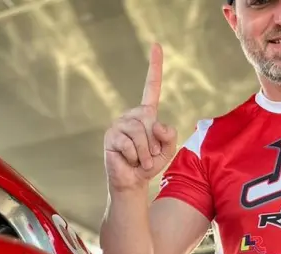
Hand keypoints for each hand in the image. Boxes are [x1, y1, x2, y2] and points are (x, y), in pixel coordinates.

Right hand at [104, 43, 177, 192]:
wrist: (133, 181)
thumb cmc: (150, 164)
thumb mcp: (168, 148)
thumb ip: (169, 134)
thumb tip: (154, 124)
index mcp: (146, 114)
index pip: (151, 87)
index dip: (155, 66)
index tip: (156, 45)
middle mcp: (132, 115)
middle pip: (149, 123)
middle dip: (153, 145)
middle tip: (147, 156)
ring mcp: (119, 124)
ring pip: (139, 134)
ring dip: (144, 153)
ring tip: (139, 160)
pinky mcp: (110, 137)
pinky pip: (129, 145)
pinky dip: (134, 157)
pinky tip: (128, 160)